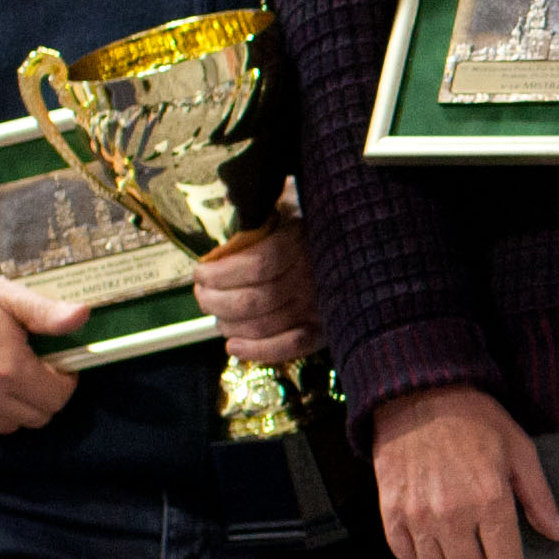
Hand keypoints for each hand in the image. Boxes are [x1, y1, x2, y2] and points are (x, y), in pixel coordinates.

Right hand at [0, 263, 87, 432]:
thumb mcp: (6, 295)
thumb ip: (46, 313)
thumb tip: (83, 315)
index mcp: (9, 368)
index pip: (58, 398)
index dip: (64, 382)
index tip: (57, 367)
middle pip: (37, 417)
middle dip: (43, 396)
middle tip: (32, 371)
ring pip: (7, 425)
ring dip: (13, 407)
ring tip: (2, 376)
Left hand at [188, 221, 318, 365]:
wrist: (358, 249)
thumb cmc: (308, 227)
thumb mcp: (285, 207)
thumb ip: (258, 213)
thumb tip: (222, 208)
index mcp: (301, 241)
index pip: (256, 265)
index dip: (220, 274)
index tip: (200, 272)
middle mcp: (312, 275)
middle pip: (252, 300)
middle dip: (215, 302)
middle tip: (202, 296)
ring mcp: (319, 306)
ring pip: (263, 326)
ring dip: (229, 325)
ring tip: (217, 316)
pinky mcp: (324, 329)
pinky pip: (289, 347)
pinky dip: (257, 351)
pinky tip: (233, 347)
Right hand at [366, 383, 558, 558]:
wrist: (419, 394)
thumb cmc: (477, 421)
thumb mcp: (520, 451)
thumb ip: (539, 498)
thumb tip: (558, 535)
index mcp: (490, 501)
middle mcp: (452, 516)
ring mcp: (417, 516)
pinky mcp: (390, 510)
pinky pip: (404, 554)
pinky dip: (420, 558)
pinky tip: (434, 546)